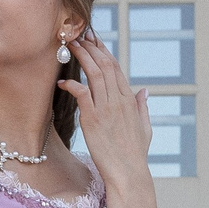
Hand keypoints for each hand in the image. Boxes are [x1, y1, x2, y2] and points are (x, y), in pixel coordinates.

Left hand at [60, 32, 154, 192]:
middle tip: (78, 34)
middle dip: (91, 47)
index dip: (103, 51)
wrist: (128, 173)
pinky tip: (63, 81)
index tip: (93, 39)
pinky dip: (72, 84)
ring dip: (82, 56)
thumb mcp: (145, 128)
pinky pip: (82, 94)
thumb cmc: (135, 154)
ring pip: (94, 74)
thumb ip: (143, 107)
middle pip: (104, 65)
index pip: (116, 68)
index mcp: (130, 100)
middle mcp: (119, 100)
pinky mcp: (93, 119)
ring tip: (70, 45)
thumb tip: (145, 91)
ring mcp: (106, 108)